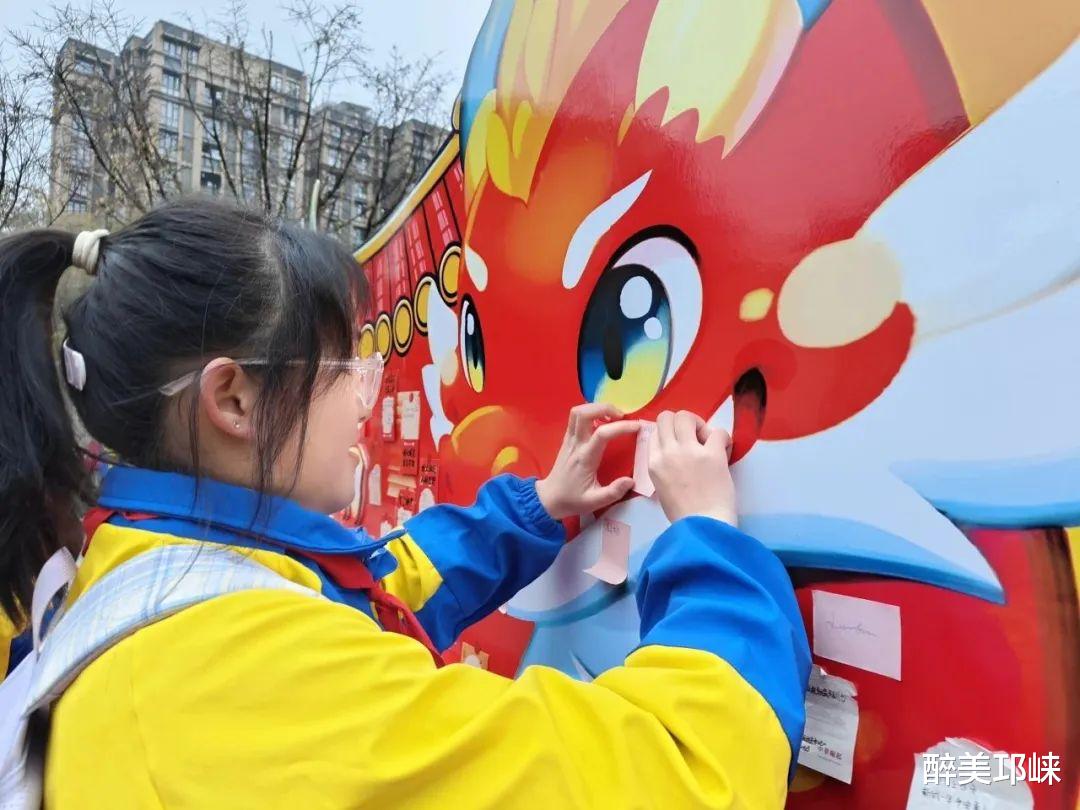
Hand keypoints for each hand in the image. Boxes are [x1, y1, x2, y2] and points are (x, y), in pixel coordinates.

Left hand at [536, 403, 639, 519]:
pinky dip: (590, 413)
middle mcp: (576, 444)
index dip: (621, 427)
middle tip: (622, 417)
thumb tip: (631, 481)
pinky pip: (575, 418)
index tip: (637, 427)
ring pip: (578, 412)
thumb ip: (613, 492)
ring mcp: (569, 439)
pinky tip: (601, 421)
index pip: (602, 433)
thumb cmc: (572, 500)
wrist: (549, 498)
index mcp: (585, 458)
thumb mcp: (594, 502)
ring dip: (596, 408)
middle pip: (585, 413)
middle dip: (605, 408)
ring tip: (612, 417)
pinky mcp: (566, 439)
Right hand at [648, 410, 737, 525]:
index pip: (655, 431)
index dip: (670, 433)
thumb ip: (664, 466)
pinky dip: (723, 438)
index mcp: (653, 462)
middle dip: (682, 422)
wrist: (702, 526)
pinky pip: (718, 432)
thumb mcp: (661, 486)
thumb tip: (676, 453)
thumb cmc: (683, 513)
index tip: (681, 444)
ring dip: (700, 424)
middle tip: (695, 437)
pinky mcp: (711, 454)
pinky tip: (725, 450)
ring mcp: (689, 451)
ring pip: (687, 416)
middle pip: (668, 417)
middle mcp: (668, 452)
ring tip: (708, 441)